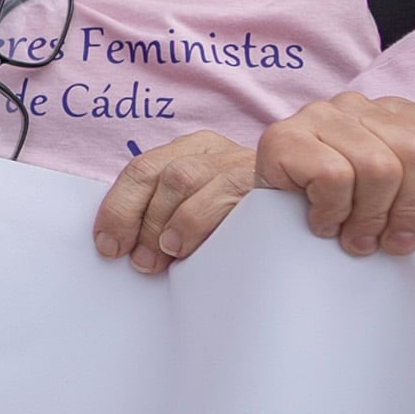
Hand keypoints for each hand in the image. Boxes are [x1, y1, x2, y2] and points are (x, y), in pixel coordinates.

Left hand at [91, 131, 256, 273]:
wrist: (306, 213)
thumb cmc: (240, 224)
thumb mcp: (197, 212)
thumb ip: (165, 217)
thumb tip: (121, 250)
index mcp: (188, 152)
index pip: (141, 171)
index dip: (119, 209)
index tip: (108, 246)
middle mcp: (214, 151)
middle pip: (163, 176)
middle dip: (144, 221)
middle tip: (143, 262)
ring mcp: (243, 162)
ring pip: (188, 179)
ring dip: (174, 222)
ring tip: (171, 255)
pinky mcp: (270, 183)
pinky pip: (234, 195)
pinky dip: (212, 219)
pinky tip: (210, 247)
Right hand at [251, 91, 414, 256]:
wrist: (272, 229)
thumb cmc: (355, 217)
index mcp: (401, 115)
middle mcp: (361, 105)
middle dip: (412, 211)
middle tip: (396, 244)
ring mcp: (319, 116)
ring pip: (378, 167)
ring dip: (371, 219)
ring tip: (359, 240)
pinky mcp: (282, 137)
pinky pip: (333, 176)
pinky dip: (335, 213)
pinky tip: (324, 224)